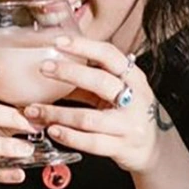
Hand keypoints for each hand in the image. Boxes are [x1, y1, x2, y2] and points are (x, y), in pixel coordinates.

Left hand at [24, 35, 170, 172]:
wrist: (154, 147)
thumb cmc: (129, 113)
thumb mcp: (117, 91)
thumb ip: (90, 80)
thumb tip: (53, 67)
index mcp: (133, 77)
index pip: (109, 55)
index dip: (84, 46)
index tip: (59, 41)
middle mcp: (135, 98)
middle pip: (100, 81)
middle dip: (68, 73)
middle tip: (43, 68)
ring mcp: (129, 124)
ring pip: (89, 117)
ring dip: (58, 113)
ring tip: (34, 110)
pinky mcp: (122, 147)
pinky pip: (91, 142)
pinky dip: (69, 136)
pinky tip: (52, 130)